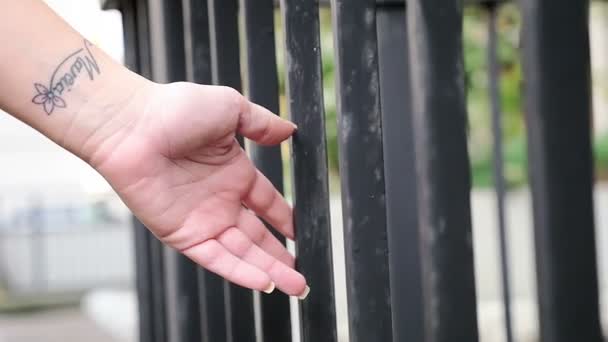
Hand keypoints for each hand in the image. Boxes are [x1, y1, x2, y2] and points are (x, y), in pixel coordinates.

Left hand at [90, 81, 307, 297]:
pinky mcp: (183, 235)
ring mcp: (202, 220)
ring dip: (270, 271)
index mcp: (233, 173)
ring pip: (243, 253)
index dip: (284, 220)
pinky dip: (241, 272)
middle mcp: (220, 201)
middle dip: (281, 258)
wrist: (131, 125)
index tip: (302, 233)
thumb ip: (262, 123)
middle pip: (258, 237)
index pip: (267, 203)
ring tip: (296, 287)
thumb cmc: (175, 109)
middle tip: (303, 276)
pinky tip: (264, 284)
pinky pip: (217, 259)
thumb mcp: (230, 108)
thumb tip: (290, 130)